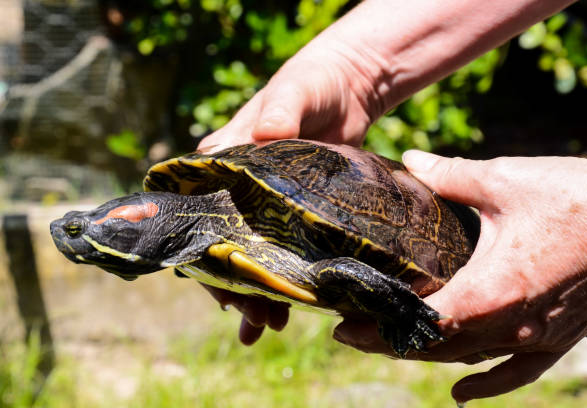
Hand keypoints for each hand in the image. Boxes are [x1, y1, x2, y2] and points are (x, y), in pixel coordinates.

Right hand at [196, 33, 386, 342]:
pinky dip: (285, 280)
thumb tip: (265, 132)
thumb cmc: (313, 83)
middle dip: (233, 285)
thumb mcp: (295, 93)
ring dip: (257, 293)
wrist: (352, 85)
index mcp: (222, 163)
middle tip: (254, 316)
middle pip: (222, 245)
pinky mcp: (296, 212)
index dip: (204, 254)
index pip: (197, 214)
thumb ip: (280, 111)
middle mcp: (236, 189)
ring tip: (269, 325)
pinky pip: (284, 252)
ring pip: (250, 256)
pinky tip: (288, 311)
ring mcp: (265, 204)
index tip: (223, 286)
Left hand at [333, 151, 586, 402]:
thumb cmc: (578, 199)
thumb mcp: (506, 181)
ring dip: (426, 355)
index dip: (381, 327)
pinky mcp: (557, 338)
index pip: (423, 323)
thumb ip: (450, 175)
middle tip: (351, 331)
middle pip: (438, 347)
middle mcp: (512, 324)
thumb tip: (409, 161)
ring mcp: (537, 337)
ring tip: (388, 345)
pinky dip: (485, 384)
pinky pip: (515, 373)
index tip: (346, 322)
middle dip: (390, 341)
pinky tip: (460, 392)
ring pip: (468, 359)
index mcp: (493, 289)